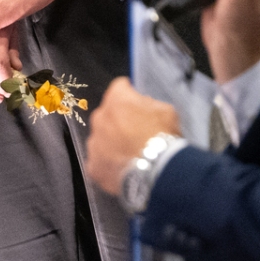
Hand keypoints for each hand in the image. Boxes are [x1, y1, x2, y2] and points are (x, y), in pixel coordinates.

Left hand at [83, 78, 180, 195]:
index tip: (137, 102)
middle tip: (136, 133)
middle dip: (119, 120)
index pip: (120, 88)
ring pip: (101, 139)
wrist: (157, 172)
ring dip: (113, 143)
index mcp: (117, 99)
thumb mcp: (166, 111)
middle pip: (108, 114)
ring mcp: (94, 143)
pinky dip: (110, 165)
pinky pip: (100, 162)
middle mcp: (99, 118)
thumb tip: (143, 106)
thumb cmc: (163, 138)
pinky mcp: (93, 167)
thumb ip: (150, 105)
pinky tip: (125, 169)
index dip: (130, 94)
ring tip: (131, 154)